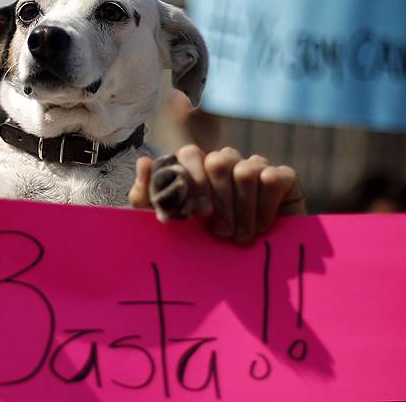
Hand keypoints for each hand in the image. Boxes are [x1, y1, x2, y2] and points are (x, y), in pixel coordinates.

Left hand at [128, 145, 305, 244]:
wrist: (248, 271)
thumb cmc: (200, 245)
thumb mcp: (167, 223)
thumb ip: (147, 195)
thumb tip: (143, 161)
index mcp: (196, 167)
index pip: (191, 155)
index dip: (193, 183)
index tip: (196, 215)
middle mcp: (225, 162)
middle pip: (218, 161)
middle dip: (219, 200)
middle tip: (221, 233)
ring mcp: (254, 166)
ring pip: (245, 171)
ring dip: (242, 210)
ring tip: (240, 238)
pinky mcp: (283, 177)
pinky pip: (273, 178)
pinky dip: (265, 207)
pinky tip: (261, 228)